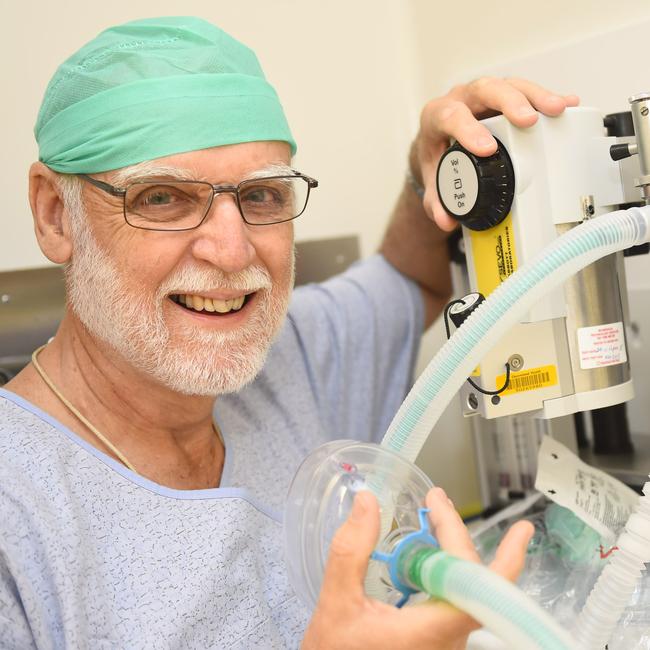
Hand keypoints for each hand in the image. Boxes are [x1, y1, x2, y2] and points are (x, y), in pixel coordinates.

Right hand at [301, 487, 533, 649]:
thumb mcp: (335, 602)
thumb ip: (350, 550)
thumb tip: (368, 502)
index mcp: (427, 633)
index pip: (481, 596)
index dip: (506, 562)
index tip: (521, 531)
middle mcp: (446, 641)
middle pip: (470, 580)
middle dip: (455, 533)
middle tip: (437, 500)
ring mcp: (445, 643)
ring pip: (464, 589)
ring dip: (451, 550)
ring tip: (436, 516)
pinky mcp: (438, 642)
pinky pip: (454, 600)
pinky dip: (444, 568)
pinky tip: (432, 552)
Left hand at [411, 78, 579, 230]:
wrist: (437, 142)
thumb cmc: (435, 154)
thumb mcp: (431, 178)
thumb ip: (434, 201)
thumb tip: (446, 221)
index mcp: (437, 116)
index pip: (451, 116)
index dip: (469, 129)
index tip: (488, 149)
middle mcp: (461, 99)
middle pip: (485, 90)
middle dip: (509, 102)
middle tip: (529, 120)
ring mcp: (485, 97)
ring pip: (510, 85)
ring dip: (535, 97)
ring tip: (557, 110)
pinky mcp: (505, 99)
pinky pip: (526, 93)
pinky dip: (546, 99)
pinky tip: (566, 105)